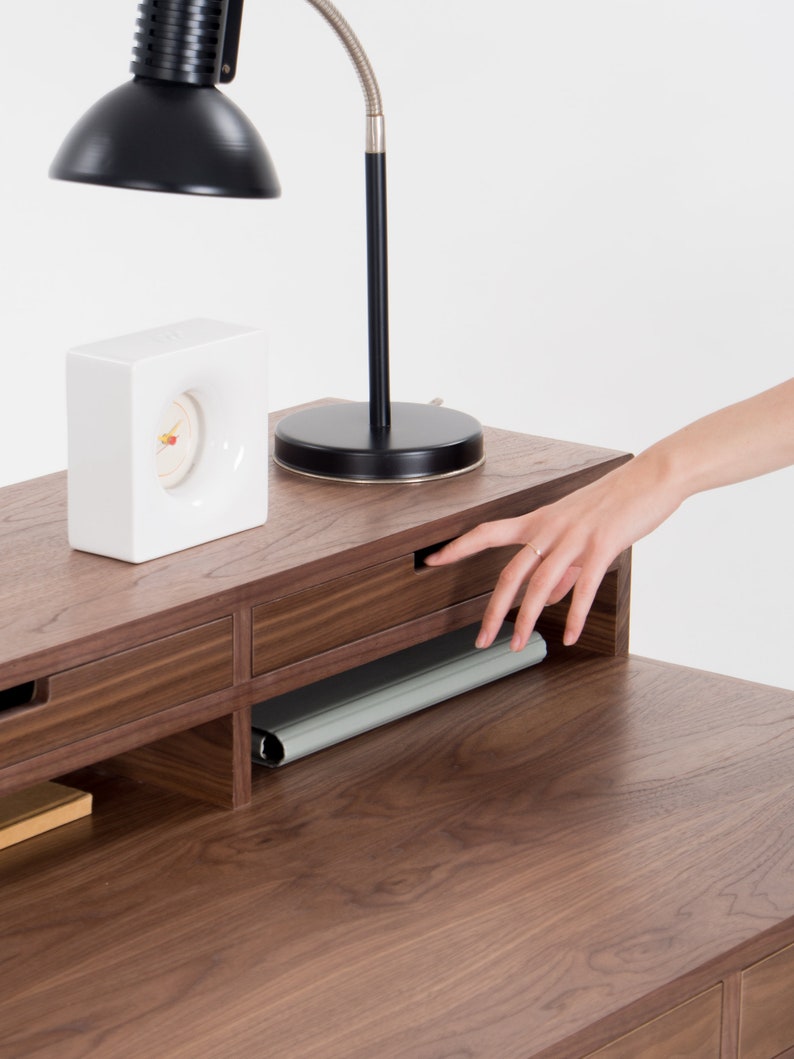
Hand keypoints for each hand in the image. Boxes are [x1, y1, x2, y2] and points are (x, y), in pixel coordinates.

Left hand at [425, 454, 680, 649]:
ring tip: (520, 645)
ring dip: (527, 620)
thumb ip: (561, 570)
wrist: (651, 478)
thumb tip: (546, 599)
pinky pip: (583, 586)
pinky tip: (569, 634)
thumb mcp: (578, 533)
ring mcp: (575, 536)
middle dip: (493, 610)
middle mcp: (550, 528)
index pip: (487, 532)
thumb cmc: (615, 504)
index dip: (458, 547)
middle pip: (511, 573)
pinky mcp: (602, 545)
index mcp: (539, 521)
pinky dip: (574, 615)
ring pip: (540, 584)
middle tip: (481, 640)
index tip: (432, 560)